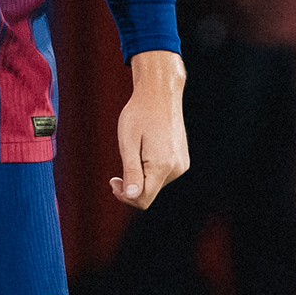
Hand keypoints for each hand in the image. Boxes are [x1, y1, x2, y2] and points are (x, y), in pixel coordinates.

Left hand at [112, 51, 188, 209]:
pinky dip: (150, 168)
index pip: (143, 199)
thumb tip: (131, 196)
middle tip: (122, 159)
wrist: (160, 95)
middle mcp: (176, 168)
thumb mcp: (128, 143)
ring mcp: (181, 165)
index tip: (113, 181)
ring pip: (155, 183)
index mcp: (162, 165)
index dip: (125, 196)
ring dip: (141, 174)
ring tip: (138, 148)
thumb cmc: (139, 115)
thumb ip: (131, 172)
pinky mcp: (182, 160)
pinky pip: (162, 174)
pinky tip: (147, 148)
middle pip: (149, 192)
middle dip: (132, 183)